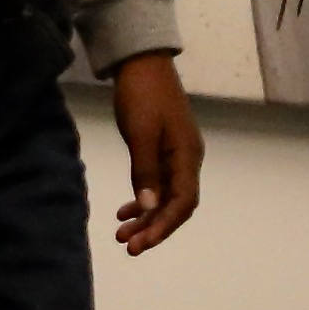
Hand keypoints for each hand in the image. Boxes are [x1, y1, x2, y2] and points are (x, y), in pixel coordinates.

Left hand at [108, 54, 203, 254]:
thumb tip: (149, 208)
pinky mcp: (163, 151)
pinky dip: (143, 200)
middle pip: (176, 205)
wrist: (141, 62)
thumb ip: (145, 171)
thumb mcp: (141, 133)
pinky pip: (157, 184)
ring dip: (146, 217)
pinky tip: (125, 211)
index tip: (141, 244)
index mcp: (187, 156)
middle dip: (154, 228)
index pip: (182, 203)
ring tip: (121, 234)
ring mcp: (175, 156)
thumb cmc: (142, 94)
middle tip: (128, 246)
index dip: (164, 227)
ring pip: (165, 197)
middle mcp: (187, 160)